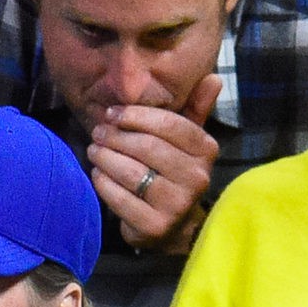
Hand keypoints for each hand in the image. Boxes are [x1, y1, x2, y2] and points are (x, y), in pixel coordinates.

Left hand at [86, 76, 220, 253]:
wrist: (177, 228)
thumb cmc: (176, 176)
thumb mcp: (188, 143)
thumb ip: (196, 111)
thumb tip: (213, 78)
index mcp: (206, 151)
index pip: (170, 124)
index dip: (137, 116)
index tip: (113, 113)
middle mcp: (196, 178)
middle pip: (147, 147)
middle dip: (117, 136)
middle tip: (98, 132)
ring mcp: (176, 205)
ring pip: (132, 173)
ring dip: (106, 158)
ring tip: (94, 149)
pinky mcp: (154, 226)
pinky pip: (121, 199)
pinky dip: (104, 183)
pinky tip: (97, 173)